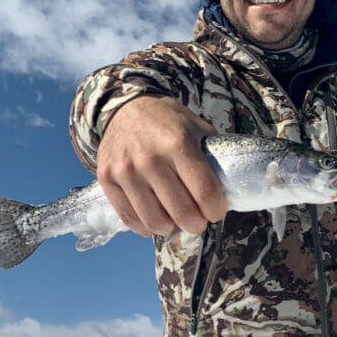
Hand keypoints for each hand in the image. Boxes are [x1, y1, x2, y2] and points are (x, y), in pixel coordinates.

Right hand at [96, 95, 227, 236]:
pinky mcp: (107, 179)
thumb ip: (211, 156)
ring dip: (172, 228)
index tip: (216, 211)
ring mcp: (126, 171)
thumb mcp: (196, 127)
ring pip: (156, 222)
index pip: (206, 194)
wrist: (123, 108)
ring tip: (176, 220)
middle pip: (182, 213)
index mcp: (178, 144)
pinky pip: (130, 219)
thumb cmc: (166, 121)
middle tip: (198, 220)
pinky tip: (155, 220)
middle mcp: (150, 158)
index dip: (216, 210)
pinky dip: (146, 227)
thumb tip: (228, 190)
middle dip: (197, 224)